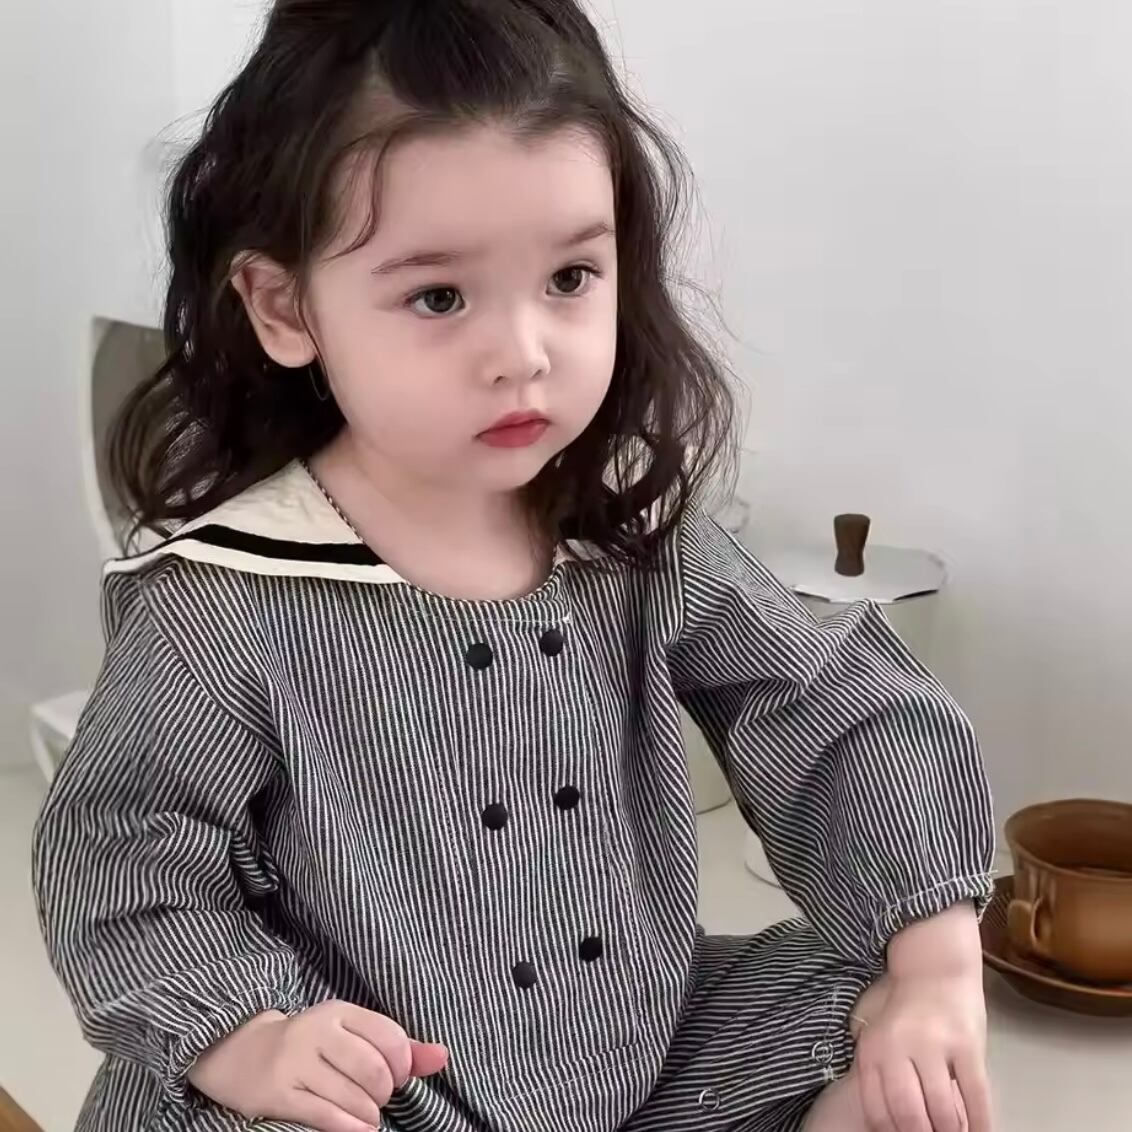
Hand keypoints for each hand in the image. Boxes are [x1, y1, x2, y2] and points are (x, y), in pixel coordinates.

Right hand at [187, 1002, 448, 1131]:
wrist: (241, 1055)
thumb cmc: (311, 1047)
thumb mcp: (350, 1036)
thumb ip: (398, 1046)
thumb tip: (443, 1056)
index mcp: (338, 1012)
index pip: (389, 1036)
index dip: (403, 1064)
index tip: (397, 1077)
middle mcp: (317, 1031)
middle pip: (373, 1069)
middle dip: (384, 1093)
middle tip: (379, 1099)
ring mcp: (295, 1062)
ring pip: (352, 1097)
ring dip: (369, 1115)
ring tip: (367, 1116)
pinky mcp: (278, 1093)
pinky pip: (325, 1116)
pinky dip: (350, 1128)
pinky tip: (357, 1129)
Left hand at [852, 971, 990, 1131]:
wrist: (935, 968)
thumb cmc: (905, 1011)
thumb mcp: (879, 1039)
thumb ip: (880, 1076)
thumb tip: (889, 1126)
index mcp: (873, 1050)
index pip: (878, 1110)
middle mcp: (898, 1048)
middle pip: (909, 1114)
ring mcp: (934, 1045)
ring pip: (943, 1111)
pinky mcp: (966, 1044)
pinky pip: (976, 1096)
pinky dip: (980, 1123)